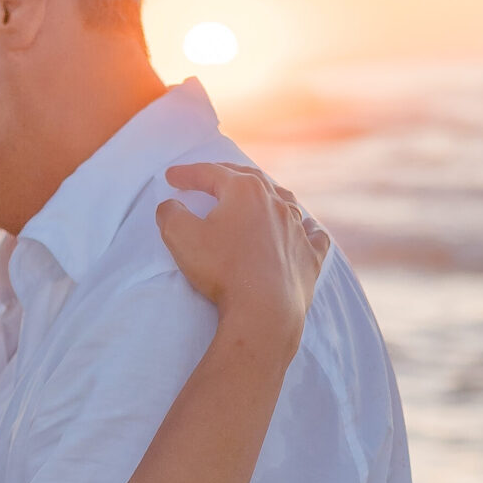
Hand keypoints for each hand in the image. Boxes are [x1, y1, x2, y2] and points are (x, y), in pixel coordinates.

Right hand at [158, 163, 323, 353]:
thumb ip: (170, 214)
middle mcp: (275, 202)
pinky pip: (312, 234)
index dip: (188, 174)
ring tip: (257, 195)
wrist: (263, 310)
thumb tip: (169, 205)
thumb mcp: (181, 237)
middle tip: (209, 177)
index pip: (211, 173)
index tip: (172, 177)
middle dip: (226, 174)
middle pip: (248, 179)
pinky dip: (306, 228)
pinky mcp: (310, 255)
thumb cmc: (222, 271)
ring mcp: (297, 228)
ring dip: (267, 194)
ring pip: (284, 200)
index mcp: (244, 191)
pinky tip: (305, 227)